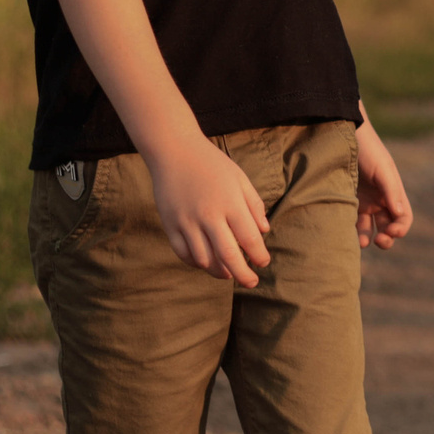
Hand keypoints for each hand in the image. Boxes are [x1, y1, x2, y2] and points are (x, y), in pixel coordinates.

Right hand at [144, 136, 272, 286]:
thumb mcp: (239, 178)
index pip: (249, 239)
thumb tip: (264, 232)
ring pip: (204, 259)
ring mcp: (186, 221)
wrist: (174, 150)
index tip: (263, 262)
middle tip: (250, 282)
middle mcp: (208, 215)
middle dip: (242, 274)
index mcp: (230, 203)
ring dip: (218, 271)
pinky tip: (205, 262)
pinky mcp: (169, 224)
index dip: (259, 255)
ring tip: (228, 273)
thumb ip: (253, 205)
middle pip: (228, 256)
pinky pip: (183, 253)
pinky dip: (195, 262)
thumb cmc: (212, 164)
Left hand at [354, 108, 413, 249]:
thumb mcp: (382, 169)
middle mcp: (380, 201)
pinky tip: (345, 233)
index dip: (400, 229)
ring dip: (367, 239)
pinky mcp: (344, 202)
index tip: (390, 231)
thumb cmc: (368, 150)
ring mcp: (362, 202)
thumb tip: (399, 216)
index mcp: (393, 194)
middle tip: (380, 242)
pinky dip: (350, 231)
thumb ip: (391, 191)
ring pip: (368, 229)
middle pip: (388, 228)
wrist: (343, 135)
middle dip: (387, 239)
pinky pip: (350, 222)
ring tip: (361, 243)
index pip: (403, 219)